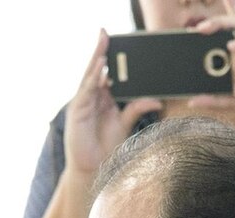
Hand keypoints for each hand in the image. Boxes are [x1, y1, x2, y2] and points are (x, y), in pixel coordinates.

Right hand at [65, 30, 161, 176]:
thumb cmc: (106, 147)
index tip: (116, 42)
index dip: (109, 58)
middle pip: (96, 70)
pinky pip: (86, 90)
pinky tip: (100, 66)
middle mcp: (92, 97)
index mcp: (103, 98)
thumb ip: (137, 109)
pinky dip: (93, 77)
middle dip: (100, 51)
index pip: (106, 74)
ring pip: (90, 76)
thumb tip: (157, 101)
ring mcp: (83, 102)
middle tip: (105, 32)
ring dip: (96, 59)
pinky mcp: (77, 110)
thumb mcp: (125, 124)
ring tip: (103, 42)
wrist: (93, 168)